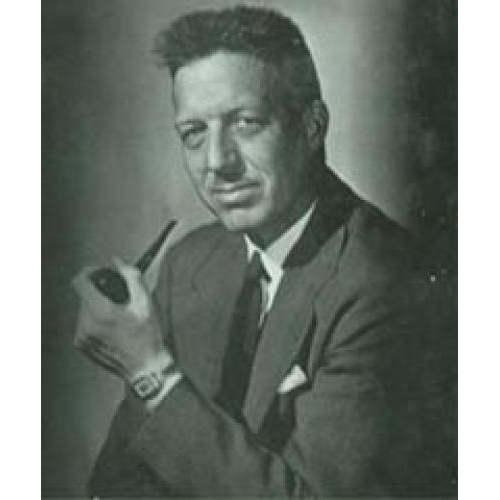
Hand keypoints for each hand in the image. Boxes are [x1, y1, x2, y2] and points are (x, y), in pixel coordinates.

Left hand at [72, 258, 172, 382]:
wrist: (146, 368)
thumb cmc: (148, 337)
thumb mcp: (145, 302)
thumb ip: (131, 276)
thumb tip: (117, 262)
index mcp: (102, 312)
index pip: (80, 281)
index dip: (89, 271)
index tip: (100, 272)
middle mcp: (87, 325)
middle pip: (84, 295)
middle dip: (99, 292)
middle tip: (118, 299)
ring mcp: (82, 337)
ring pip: (83, 309)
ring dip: (97, 306)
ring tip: (117, 316)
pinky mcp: (81, 345)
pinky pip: (84, 323)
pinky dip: (95, 320)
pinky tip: (112, 328)